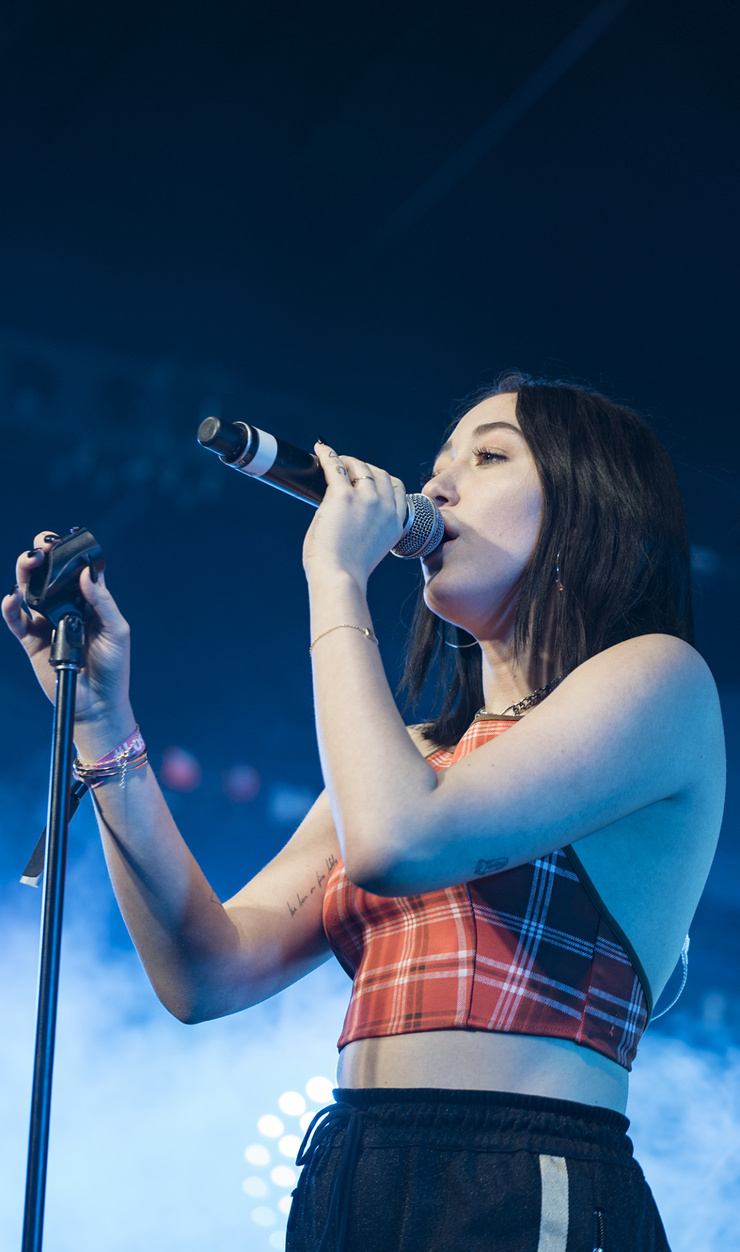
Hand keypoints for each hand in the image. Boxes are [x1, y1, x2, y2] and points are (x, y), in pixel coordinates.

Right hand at [2, 531, 133, 743]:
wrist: (98, 705)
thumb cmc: (114, 668)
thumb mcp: (117, 631)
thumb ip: (102, 601)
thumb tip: (86, 572)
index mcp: (89, 602)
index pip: (75, 571)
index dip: (67, 554)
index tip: (61, 539)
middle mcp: (65, 609)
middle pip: (47, 577)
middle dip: (41, 557)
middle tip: (40, 546)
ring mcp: (47, 624)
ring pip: (29, 593)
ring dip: (25, 575)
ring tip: (29, 561)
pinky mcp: (32, 642)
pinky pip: (16, 621)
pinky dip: (10, 608)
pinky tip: (13, 597)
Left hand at [302, 444, 406, 584]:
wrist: (339, 578)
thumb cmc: (348, 570)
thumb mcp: (374, 548)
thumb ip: (372, 528)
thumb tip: (352, 513)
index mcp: (396, 523)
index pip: (397, 488)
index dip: (382, 480)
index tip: (369, 479)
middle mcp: (386, 508)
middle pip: (380, 474)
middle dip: (365, 468)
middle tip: (349, 468)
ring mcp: (367, 500)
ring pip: (360, 467)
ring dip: (348, 461)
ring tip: (337, 461)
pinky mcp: (343, 496)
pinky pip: (336, 466)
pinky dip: (327, 455)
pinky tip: (320, 450)